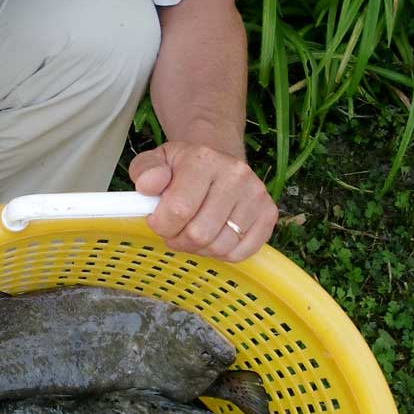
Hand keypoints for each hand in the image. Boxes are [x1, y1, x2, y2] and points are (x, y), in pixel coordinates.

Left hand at [128, 140, 277, 262]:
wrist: (217, 161)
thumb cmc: (183, 167)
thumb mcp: (156, 161)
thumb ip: (144, 171)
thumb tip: (148, 186)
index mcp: (203, 159)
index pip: (178, 209)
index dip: (161, 225)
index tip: (157, 220)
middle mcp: (235, 175)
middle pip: (199, 234)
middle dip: (178, 239)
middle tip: (175, 229)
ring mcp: (255, 194)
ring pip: (220, 247)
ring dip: (199, 248)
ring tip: (193, 232)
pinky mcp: (269, 213)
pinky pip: (240, 253)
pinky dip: (221, 254)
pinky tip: (213, 236)